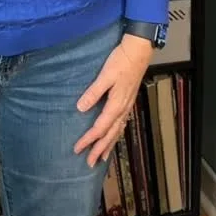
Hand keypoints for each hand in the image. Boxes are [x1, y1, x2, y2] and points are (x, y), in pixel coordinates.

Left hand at [74, 34, 152, 166]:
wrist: (138, 52)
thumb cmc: (121, 61)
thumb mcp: (105, 75)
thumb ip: (94, 92)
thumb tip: (80, 108)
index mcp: (116, 105)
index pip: (99, 127)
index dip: (88, 140)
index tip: (77, 149)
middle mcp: (123, 109)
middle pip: (110, 134)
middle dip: (99, 149)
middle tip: (89, 163)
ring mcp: (127, 106)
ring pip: (117, 131)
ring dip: (109, 145)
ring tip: (102, 157)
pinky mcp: (128, 101)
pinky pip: (121, 124)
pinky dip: (116, 134)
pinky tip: (114, 135)